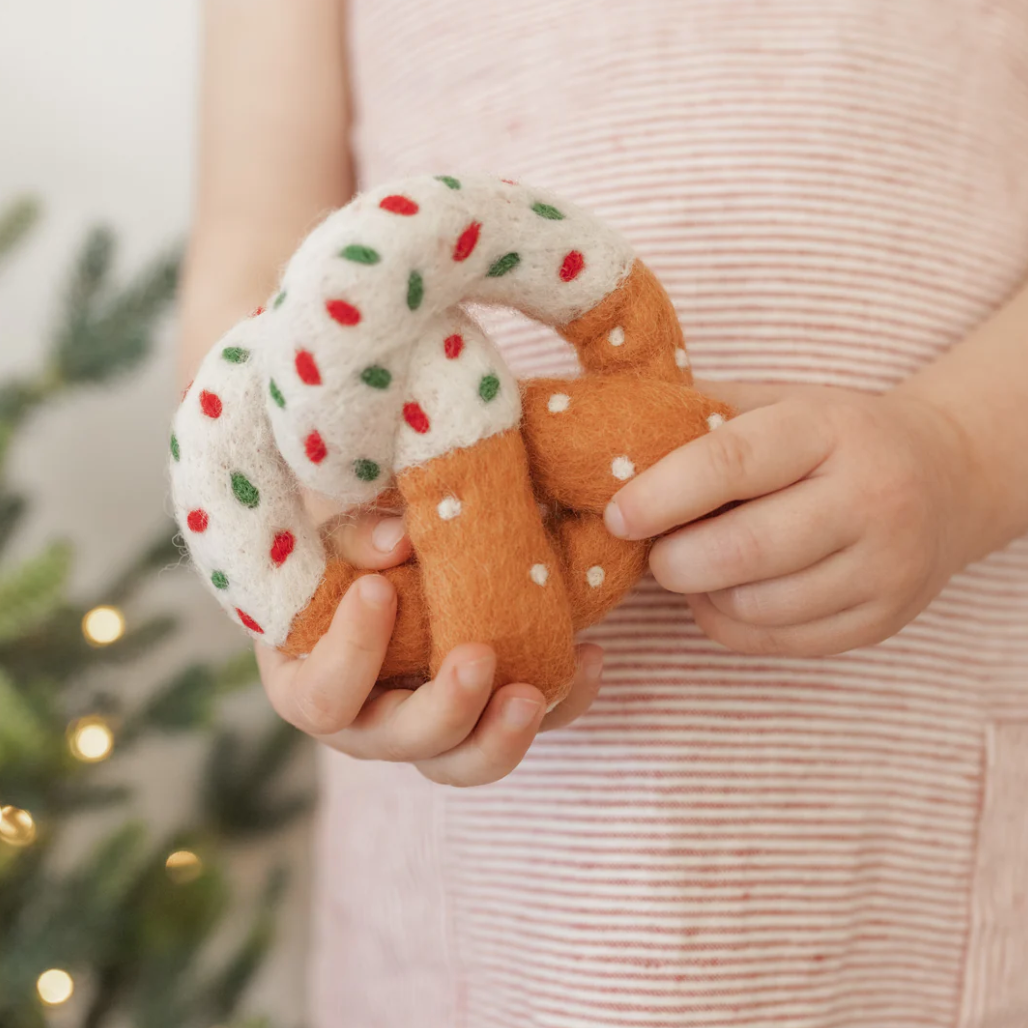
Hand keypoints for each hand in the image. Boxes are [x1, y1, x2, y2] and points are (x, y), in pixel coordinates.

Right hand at [255, 512, 603, 785]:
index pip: (319, 697)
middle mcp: (365, 721)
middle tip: (479, 657)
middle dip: (444, 708)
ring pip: (462, 763)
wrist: (383, 556)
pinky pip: (523, 728)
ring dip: (501, 737)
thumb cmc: (339, 543)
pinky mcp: (481, 719)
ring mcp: (425, 728)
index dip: (349, 653)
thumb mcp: (330, 525)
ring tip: (535, 694)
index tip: (379, 589)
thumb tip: (400, 543)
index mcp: (309, 681)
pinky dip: (563, 702)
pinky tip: (592, 657)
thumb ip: (354, 533)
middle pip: (399, 743)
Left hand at [604, 380, 979, 656]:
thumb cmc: (832, 438)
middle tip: (655, 551)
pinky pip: (776, 640)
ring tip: (698, 564)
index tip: (616, 516)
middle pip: (743, 551)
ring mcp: (885, 568)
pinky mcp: (881, 621)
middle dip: (674, 560)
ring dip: (702, 593)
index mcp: (832, 430)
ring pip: (755, 606)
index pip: (733, 463)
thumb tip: (603, 439)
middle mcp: (872, 499)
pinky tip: (729, 591)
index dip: (662, 494)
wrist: (946, 480)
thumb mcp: (778, 403)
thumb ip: (701, 417)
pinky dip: (730, 622)